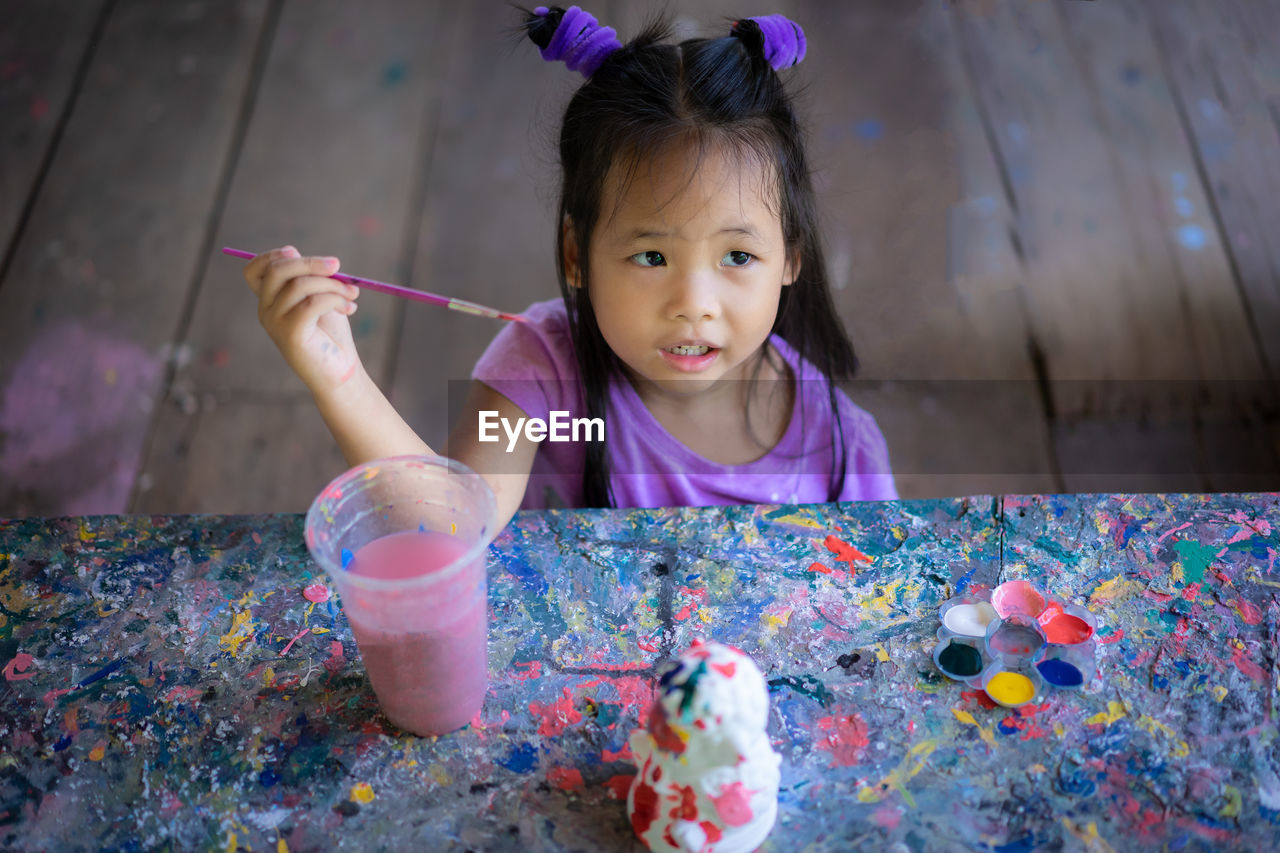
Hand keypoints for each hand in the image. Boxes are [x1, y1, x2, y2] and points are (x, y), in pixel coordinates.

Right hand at [242, 246, 363, 393]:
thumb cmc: (331, 334)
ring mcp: (275, 324)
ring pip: (299, 285)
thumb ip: (307, 276)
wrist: (342, 372)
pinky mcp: (290, 335)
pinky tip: (350, 309)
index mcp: (270, 300)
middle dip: (311, 263)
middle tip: (338, 266)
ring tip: (352, 297)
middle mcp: (265, 311)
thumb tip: (291, 250)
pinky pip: (312, 303)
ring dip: (333, 285)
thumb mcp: (319, 297)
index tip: (297, 251)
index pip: (253, 270)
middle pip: (277, 271)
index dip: (271, 255)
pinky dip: (335, 300)